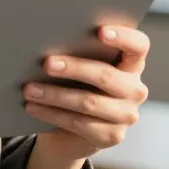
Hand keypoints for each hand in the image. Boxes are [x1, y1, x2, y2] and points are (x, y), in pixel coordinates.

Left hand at [22, 25, 149, 161]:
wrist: (72, 128)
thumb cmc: (75, 83)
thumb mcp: (80, 66)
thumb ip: (77, 51)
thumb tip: (48, 40)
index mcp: (132, 63)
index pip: (138, 46)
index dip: (123, 37)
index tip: (100, 31)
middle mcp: (135, 89)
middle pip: (106, 76)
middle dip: (74, 68)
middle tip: (47, 64)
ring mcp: (126, 115)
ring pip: (88, 102)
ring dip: (54, 95)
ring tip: (29, 89)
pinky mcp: (112, 136)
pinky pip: (78, 123)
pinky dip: (51, 113)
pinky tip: (32, 107)